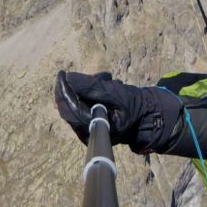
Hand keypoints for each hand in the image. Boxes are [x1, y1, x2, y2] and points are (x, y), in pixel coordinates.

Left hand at [54, 70, 180, 152]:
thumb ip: (92, 87)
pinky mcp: (86, 121)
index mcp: (95, 129)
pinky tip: (106, 84)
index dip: (64, 90)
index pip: (72, 108)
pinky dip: (89, 91)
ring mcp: (85, 128)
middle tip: (97, 76)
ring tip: (108, 79)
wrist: (144, 117)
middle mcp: (86, 132)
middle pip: (69, 106)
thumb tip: (68, 78)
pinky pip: (80, 103)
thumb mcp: (116, 93)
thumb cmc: (133, 106)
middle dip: (78, 86)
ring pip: (74, 102)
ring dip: (87, 87)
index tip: (62, 73)